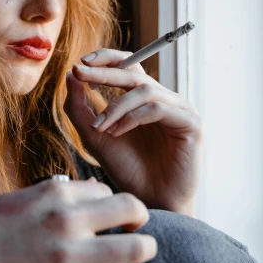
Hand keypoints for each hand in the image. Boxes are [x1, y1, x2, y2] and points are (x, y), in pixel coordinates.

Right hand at [0, 178, 157, 262]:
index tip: (110, 216)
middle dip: (141, 217)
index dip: (112, 202)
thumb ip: (51, 192)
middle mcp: (66, 221)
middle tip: (138, 228)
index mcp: (54, 194)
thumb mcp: (14, 200)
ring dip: (148, 250)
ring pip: (135, 249)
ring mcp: (68, 258)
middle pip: (131, 209)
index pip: (106, 189)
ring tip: (146, 253)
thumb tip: (83, 187)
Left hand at [63, 48, 202, 214]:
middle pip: (135, 72)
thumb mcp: (95, 136)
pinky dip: (133, 118)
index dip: (106, 59)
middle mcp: (164, 100)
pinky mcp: (192, 124)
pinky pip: (158, 108)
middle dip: (104, 72)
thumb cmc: (127, 170)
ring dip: (116, 106)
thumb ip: (80, 108)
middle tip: (80, 72)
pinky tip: (117, 133)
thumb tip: (71, 75)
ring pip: (145, 90)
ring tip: (100, 126)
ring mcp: (180, 110)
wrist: (150, 203)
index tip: (79, 65)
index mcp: (144, 100)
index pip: (128, 66)